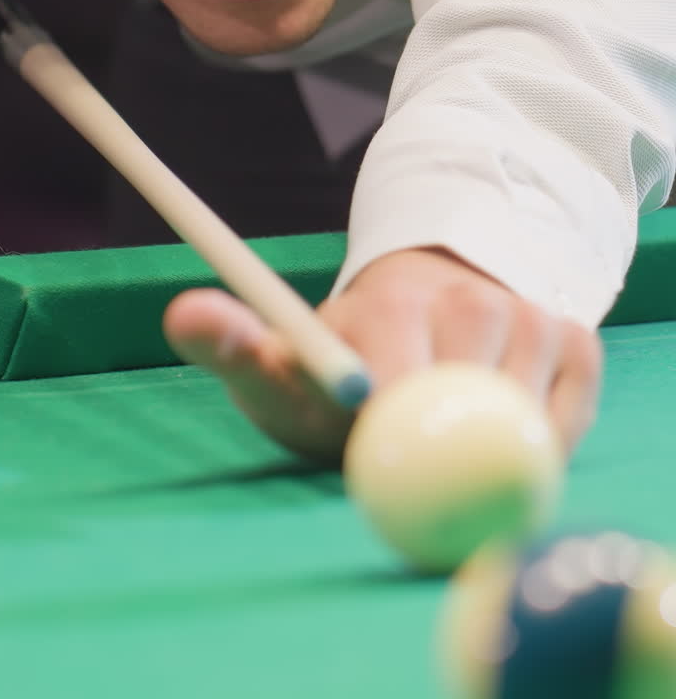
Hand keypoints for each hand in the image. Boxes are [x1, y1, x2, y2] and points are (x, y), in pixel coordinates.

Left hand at [162, 248, 602, 461]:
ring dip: (490, 442)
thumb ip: (234, 347)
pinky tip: (501, 427)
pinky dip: (542, 437)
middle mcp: (465, 297)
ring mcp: (526, 313)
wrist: (428, 315)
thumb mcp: (284, 364)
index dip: (381, 404)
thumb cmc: (344, 364)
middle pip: (467, 391)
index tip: (368, 429)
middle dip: (436, 438)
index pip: (389, 363)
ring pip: (525, 407)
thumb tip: (182, 313)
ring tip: (450, 435)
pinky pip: (570, 411)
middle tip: (413, 461)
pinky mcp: (575, 337)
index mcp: (387, 302)